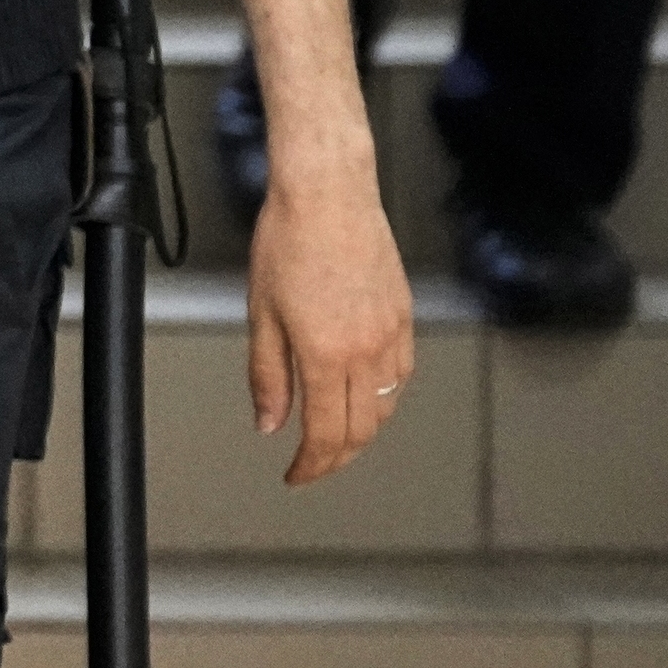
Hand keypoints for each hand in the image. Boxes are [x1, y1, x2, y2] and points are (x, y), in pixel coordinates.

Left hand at [245, 167, 415, 485]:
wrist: (328, 193)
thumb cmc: (289, 240)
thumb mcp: (261, 312)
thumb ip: (267, 374)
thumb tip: (268, 422)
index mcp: (326, 355)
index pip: (325, 434)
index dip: (311, 465)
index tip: (296, 474)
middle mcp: (366, 351)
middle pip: (361, 430)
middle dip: (336, 456)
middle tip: (313, 462)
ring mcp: (391, 334)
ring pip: (386, 406)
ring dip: (362, 429)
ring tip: (336, 432)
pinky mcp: (405, 317)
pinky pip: (401, 374)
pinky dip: (383, 395)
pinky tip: (365, 390)